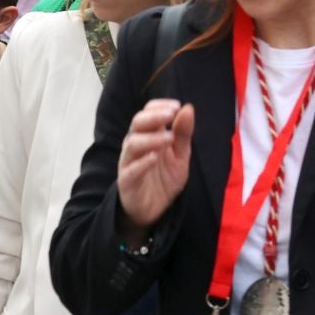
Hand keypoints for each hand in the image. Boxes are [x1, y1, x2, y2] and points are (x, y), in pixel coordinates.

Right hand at [116, 99, 194, 232]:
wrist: (154, 209)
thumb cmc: (165, 179)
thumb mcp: (180, 154)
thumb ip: (183, 133)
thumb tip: (187, 108)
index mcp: (148, 136)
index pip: (147, 113)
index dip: (159, 106)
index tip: (176, 106)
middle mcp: (135, 146)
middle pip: (136, 124)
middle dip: (153, 117)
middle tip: (170, 115)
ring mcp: (129, 163)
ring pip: (132, 144)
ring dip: (150, 138)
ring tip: (169, 138)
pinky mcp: (127, 181)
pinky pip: (131, 170)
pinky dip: (142, 162)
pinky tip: (154, 157)